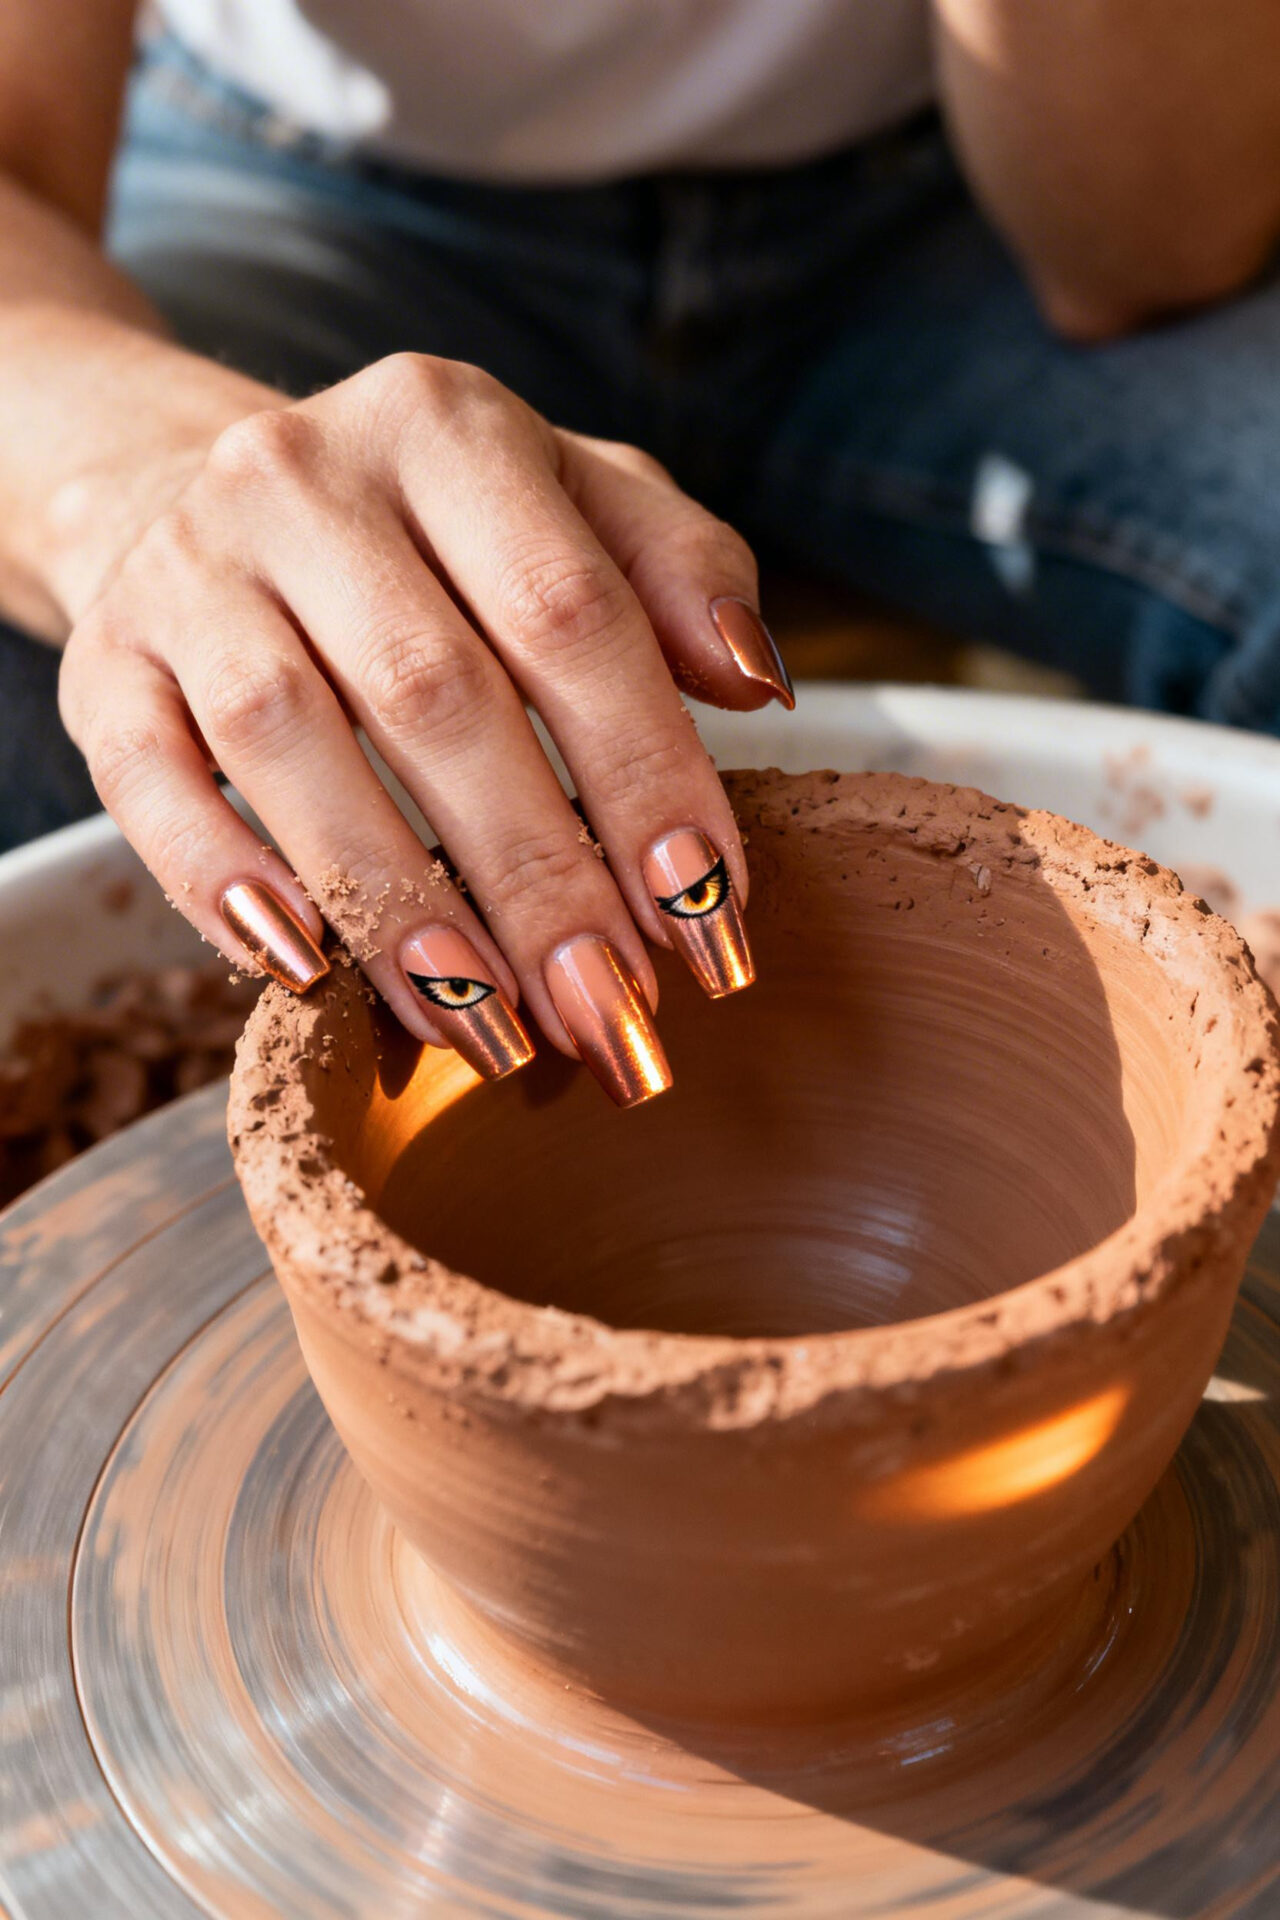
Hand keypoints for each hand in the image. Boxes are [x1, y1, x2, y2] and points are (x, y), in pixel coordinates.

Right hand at [59, 354, 791, 1104]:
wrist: (195, 487)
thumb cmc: (428, 525)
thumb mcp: (571, 501)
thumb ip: (679, 571)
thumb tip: (759, 680)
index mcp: (448, 427)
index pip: (570, 612)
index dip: (647, 776)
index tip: (707, 914)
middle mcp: (303, 479)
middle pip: (437, 695)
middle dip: (539, 877)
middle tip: (613, 1011)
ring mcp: (188, 569)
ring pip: (289, 743)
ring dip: (396, 904)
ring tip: (492, 1027)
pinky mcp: (102, 660)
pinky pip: (145, 780)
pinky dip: (220, 882)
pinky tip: (305, 972)